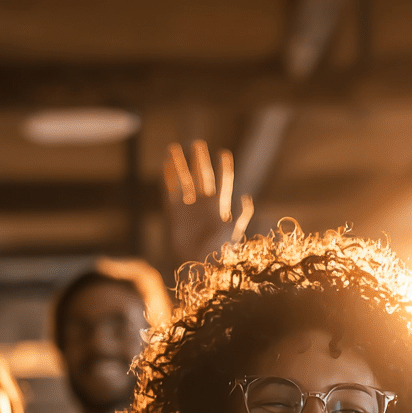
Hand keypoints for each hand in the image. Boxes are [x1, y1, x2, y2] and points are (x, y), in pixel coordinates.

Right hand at [163, 141, 254, 264]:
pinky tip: (166, 163)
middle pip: (201, 178)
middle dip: (200, 162)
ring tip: (175, 148)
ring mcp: (188, 209)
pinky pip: (169, 191)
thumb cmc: (218, 253)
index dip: (223, 169)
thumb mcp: (233, 234)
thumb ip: (239, 216)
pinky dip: (167, 177)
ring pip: (183, 181)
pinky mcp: (173, 214)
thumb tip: (246, 199)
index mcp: (220, 209)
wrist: (198, 268)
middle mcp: (203, 207)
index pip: (222, 184)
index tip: (223, 153)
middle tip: (198, 144)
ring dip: (180, 165)